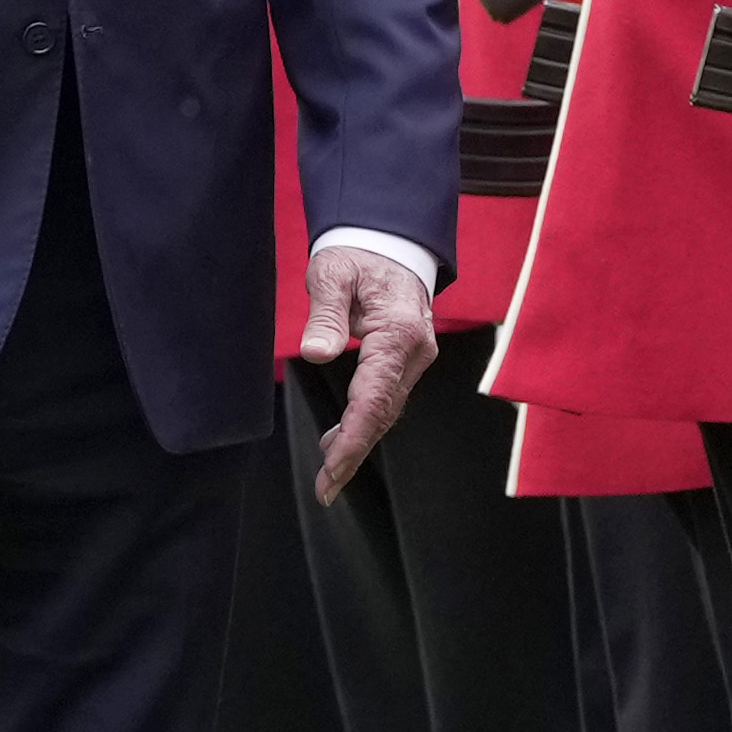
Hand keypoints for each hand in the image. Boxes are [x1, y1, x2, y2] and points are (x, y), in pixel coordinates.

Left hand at [302, 230, 442, 498]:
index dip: (353, 439)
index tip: (331, 470)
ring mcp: (416, 358)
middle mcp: (415, 352)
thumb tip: (315, 352)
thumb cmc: (358, 255)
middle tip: (324, 489)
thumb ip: (325, 313)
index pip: (374, 398)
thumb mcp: (333, 273)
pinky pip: (387, 398)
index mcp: (398, 333)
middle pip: (384, 413)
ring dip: (357, 440)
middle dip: (353, 453)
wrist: (390, 242)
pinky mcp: (408, 360)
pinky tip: (339, 437)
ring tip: (326, 471)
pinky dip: (364, 422)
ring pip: (387, 410)